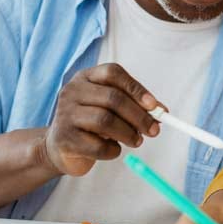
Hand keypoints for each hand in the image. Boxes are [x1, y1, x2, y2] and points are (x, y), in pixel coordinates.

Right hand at [43, 63, 159, 176]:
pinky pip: (97, 146)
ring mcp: (65, 114)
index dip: (136, 88)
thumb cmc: (91, 125)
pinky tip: (113, 150)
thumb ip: (134, 106)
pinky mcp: (65, 139)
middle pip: (112, 98)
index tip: (155, 106)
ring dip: (128, 133)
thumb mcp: (112, 110)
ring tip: (136, 141)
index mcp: (85, 77)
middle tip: (153, 130)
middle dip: (138, 116)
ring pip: (105, 121)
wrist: (60, 148)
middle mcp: (72, 91)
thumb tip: (162, 111)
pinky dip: (112, 150)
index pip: (113, 73)